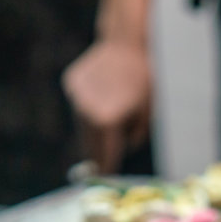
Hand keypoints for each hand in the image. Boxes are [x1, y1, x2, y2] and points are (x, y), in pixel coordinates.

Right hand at [62, 38, 152, 173]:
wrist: (129, 44)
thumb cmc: (145, 79)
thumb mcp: (148, 113)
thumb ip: (135, 135)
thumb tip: (125, 144)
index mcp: (107, 122)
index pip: (106, 153)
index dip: (107, 167)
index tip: (106, 177)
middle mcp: (87, 112)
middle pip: (90, 142)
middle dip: (97, 153)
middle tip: (101, 163)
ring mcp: (76, 97)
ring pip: (83, 124)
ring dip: (93, 130)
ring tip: (105, 130)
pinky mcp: (72, 83)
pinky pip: (80, 105)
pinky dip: (88, 108)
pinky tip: (102, 99)